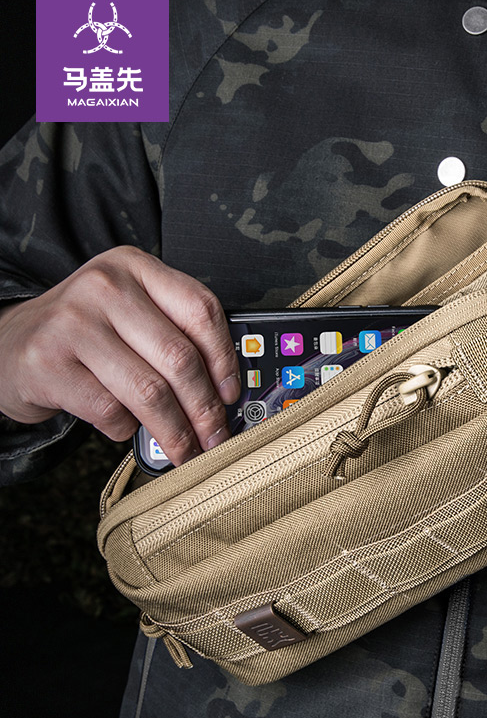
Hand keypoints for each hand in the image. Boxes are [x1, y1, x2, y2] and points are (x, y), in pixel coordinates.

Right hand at [0, 247, 240, 465]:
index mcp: (136, 267)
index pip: (201, 310)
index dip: (225, 359)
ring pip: (149, 391)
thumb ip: (173, 334)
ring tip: (187, 450)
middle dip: (206, 409)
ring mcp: (73, 324)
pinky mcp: (48, 364)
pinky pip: (110, 411)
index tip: (232, 394)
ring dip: (176, 431)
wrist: (9, 342)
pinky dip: (126, 429)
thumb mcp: (130, 313)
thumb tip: (224, 391)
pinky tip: (125, 426)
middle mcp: (105, 286)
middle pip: (180, 357)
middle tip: (215, 436)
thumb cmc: (85, 332)